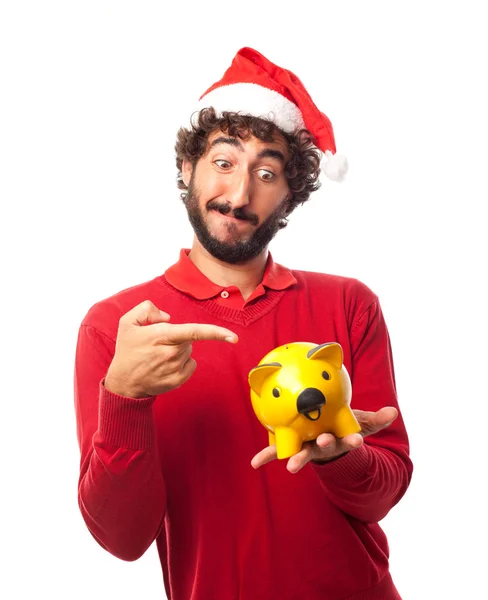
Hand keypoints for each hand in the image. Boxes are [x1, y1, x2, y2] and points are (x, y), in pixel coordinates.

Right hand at [105, 300, 237, 397]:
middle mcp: (171, 353)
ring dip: (178, 351)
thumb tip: (168, 318)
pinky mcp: (178, 380)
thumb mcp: (128, 322)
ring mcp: (176, 368)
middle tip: (156, 344)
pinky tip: (164, 366)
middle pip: (190, 339)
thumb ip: (147, 309)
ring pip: (189, 351)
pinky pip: (190, 365)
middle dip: (178, 338)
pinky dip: (182, 363)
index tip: (234, 337)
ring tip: (157, 356)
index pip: (195, 332)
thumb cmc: (127, 350)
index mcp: (162, 336)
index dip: (217, 333)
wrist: (123, 383)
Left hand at [251, 407, 397, 473]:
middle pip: (324, 449)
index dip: (353, 441)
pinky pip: (276, 452)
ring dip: (296, 459)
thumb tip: (393, 412)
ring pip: (301, 454)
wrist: (326, 439)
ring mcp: (306, 449)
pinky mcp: (291, 448)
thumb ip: (376, 420)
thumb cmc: (342, 429)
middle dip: (325, 447)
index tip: (357, 440)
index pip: (348, 440)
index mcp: (339, 440)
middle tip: (325, 443)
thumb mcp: (360, 423)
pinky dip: (266, 457)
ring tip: (290, 467)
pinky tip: (254, 464)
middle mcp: (322, 447)